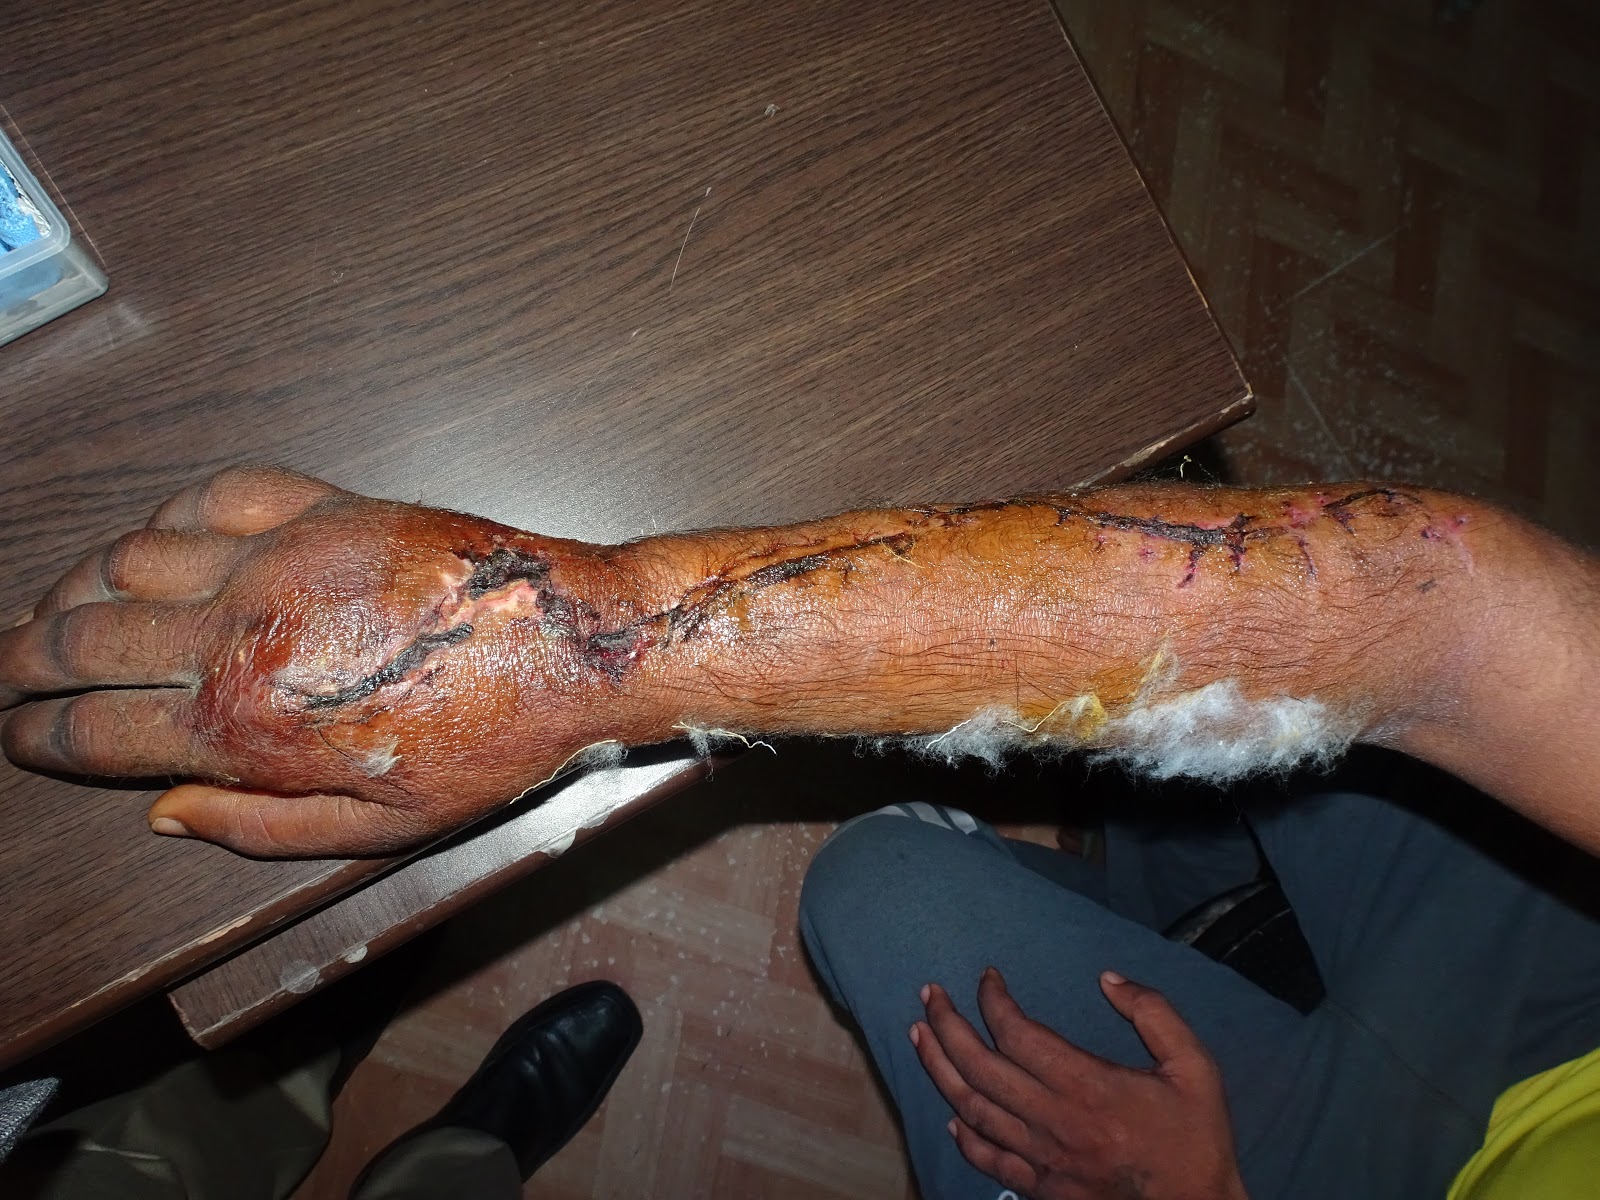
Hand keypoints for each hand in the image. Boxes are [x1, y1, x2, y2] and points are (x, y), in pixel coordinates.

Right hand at [0, 467, 666, 856]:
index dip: (36, 736)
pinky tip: (149, 539)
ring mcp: (276, 557)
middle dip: (24, 659)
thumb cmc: (487, 745)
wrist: (570, 646)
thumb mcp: (379, 828)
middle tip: (1, 668)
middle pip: (85, 638)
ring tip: (55, 608)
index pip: (96, 730)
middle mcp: (239, 633)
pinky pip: (210, 494)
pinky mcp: (321, 507)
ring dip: (74, 586)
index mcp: (247, 726)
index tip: (14, 734)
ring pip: (129, 558)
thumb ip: (258, 826)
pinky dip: (161, 515)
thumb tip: (161, 813)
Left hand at [911, 967, 1247, 1199]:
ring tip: (919, 1034)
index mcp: (1088, 1087)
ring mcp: (1042, 1160)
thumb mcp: (1195, 1067)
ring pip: (971, 1109)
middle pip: (979, 1067)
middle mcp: (1054, 1122)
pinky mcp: (1042, 1190)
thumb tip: (1108, 978)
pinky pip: (988, 1160)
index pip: (1016, 1034)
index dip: (993, 1000)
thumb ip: (1153, 1014)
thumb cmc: (1197, 1139)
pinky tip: (950, 1113)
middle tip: (930, 994)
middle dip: (947, 1024)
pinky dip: (964, 1135)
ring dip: (938, 1068)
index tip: (988, 977)